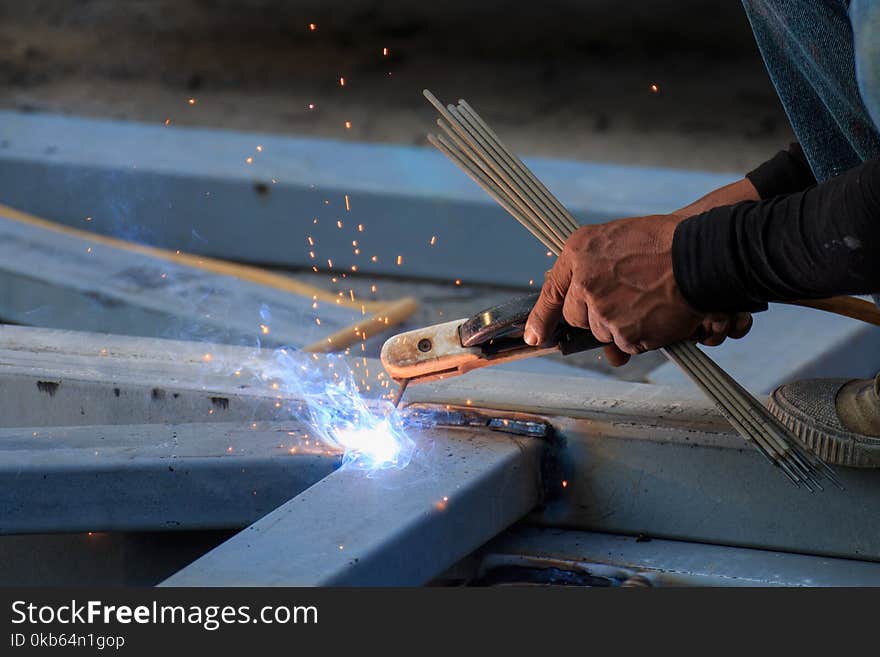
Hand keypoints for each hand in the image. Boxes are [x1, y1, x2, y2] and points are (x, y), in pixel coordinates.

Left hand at [524, 214, 701, 362]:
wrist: (700, 255)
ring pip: (603, 332)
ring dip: (622, 326)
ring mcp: (602, 310)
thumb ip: (595, 271)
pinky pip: (627, 344)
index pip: (550, 292)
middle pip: (577, 318)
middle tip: (625, 301)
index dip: (541, 318)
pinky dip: (642, 336)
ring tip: (647, 301)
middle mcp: (584, 282)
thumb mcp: (617, 241)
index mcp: (578, 252)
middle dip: (596, 317)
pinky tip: (657, 314)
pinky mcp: (623, 332)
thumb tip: (587, 310)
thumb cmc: (665, 243)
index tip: (535, 336)